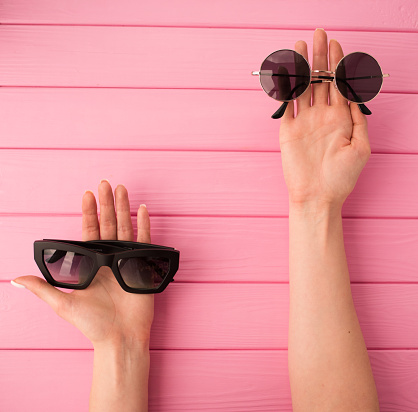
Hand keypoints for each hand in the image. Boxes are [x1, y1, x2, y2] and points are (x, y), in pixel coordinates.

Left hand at [13, 181, 153, 346]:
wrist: (119, 337)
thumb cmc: (92, 323)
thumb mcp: (63, 304)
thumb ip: (43, 287)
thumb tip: (15, 279)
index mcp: (93, 262)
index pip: (90, 231)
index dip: (89, 213)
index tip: (87, 194)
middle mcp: (109, 257)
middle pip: (108, 224)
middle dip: (106, 203)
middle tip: (105, 183)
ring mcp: (126, 258)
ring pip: (125, 227)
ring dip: (123, 208)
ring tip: (122, 189)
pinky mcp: (142, 263)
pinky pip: (144, 240)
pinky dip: (144, 224)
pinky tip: (143, 209)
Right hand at [279, 29, 370, 209]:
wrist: (317, 196)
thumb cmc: (341, 177)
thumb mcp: (361, 147)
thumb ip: (358, 120)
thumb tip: (355, 97)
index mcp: (340, 119)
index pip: (339, 85)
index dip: (338, 64)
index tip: (337, 45)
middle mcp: (321, 117)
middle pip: (321, 81)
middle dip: (321, 57)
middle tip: (320, 34)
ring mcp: (304, 122)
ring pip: (303, 87)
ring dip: (302, 66)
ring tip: (301, 45)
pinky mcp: (288, 130)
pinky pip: (286, 104)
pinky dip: (286, 87)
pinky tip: (288, 70)